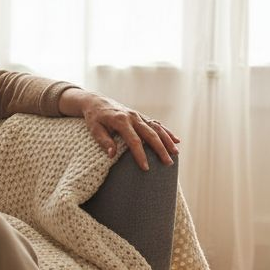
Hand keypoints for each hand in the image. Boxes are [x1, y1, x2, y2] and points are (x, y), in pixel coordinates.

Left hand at [61, 89, 179, 170]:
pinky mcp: (140, 116)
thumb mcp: (94, 129)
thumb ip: (103, 141)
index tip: (146, 168)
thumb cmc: (94, 118)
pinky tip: (176, 140)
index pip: (134, 140)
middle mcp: (133, 117)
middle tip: (168, 163)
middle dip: (160, 149)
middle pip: (150, 134)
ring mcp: (138, 115)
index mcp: (121, 121)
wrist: (96, 102)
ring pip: (157, 128)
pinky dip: (167, 132)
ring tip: (175, 153)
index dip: (140, 155)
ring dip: (167, 140)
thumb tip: (112, 154)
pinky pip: (156, 124)